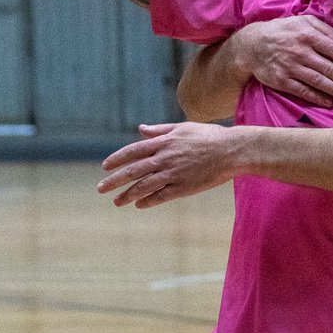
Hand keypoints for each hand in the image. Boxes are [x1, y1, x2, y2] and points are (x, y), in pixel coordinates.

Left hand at [98, 122, 237, 207]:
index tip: (105, 167)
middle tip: (100, 189)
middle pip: (134, 171)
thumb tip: (141, 129)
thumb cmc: (209, 136)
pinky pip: (162, 196)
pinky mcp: (184, 187)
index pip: (133, 151)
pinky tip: (139, 205)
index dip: (117, 159)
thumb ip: (160, 130)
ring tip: (117, 202)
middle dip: (114, 180)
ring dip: (128, 195)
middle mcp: (165, 158)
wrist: (232, 151)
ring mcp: (174, 174)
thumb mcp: (182, 127)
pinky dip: (149, 201)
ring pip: (144, 186)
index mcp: (164, 142)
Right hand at [237, 16, 332, 106]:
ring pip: (317, 80)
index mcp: (307, 35)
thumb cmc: (284, 31)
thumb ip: (325, 30)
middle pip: (328, 67)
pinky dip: (316, 97)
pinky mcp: (281, 80)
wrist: (253, 44)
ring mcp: (290, 67)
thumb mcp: (304, 21)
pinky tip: (328, 101)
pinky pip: (302, 90)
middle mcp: (300, 51)